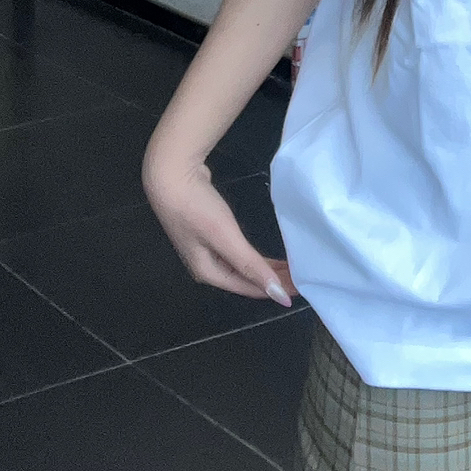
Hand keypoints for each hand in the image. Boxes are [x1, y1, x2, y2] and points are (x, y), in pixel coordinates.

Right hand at [143, 153, 293, 304]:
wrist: (169, 174)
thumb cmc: (197, 208)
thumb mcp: (226, 238)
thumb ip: (252, 266)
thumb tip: (278, 296)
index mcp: (207, 272)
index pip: (248, 288)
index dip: (275, 289)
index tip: (301, 288)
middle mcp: (205, 264)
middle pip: (244, 278)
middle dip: (271, 279)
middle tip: (300, 276)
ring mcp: (204, 246)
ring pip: (241, 264)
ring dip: (263, 267)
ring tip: (289, 267)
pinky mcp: (207, 230)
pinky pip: (236, 250)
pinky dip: (253, 254)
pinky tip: (265, 254)